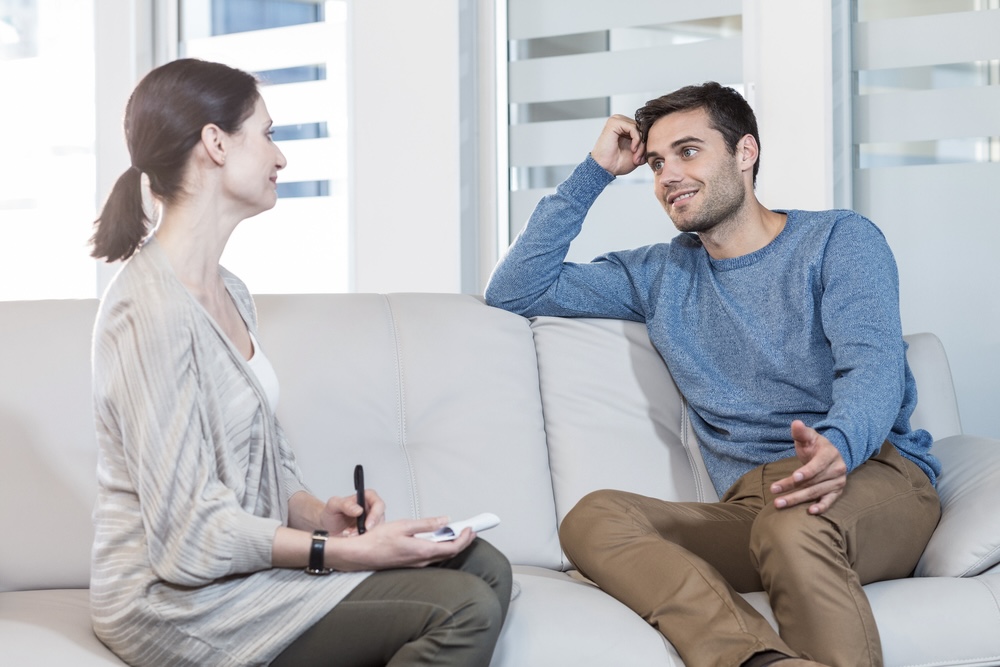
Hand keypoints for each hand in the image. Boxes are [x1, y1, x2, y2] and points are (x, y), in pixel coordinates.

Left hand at [319, 488, 385, 535]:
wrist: (326, 528)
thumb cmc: (331, 514)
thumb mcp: (333, 505)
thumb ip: (345, 505)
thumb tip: (359, 510)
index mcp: (366, 497)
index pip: (378, 504)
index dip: (376, 514)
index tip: (368, 525)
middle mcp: (371, 509)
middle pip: (380, 519)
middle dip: (370, 529)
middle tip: (357, 534)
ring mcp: (371, 522)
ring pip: (376, 530)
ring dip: (364, 535)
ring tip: (349, 535)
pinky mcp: (368, 533)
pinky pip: (370, 539)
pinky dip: (361, 541)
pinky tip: (351, 538)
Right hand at [325, 517, 475, 570]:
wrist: (360, 555)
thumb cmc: (376, 541)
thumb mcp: (404, 525)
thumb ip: (426, 524)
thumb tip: (444, 521)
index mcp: (422, 551)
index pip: (452, 548)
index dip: (464, 539)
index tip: (470, 529)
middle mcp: (421, 561)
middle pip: (449, 553)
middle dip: (463, 542)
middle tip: (470, 531)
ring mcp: (416, 564)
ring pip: (440, 556)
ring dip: (452, 545)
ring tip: (458, 533)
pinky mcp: (410, 563)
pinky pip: (431, 557)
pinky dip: (440, 548)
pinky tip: (439, 540)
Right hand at [591, 114, 645, 175]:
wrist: (605, 169)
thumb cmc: (617, 163)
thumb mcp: (638, 153)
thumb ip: (646, 144)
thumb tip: (657, 139)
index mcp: (625, 127)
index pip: (643, 130)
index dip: (646, 144)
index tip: (642, 159)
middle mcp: (621, 121)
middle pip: (642, 129)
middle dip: (643, 145)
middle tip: (639, 159)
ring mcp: (617, 120)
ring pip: (639, 128)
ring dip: (641, 144)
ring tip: (636, 156)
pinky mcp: (614, 122)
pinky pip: (634, 128)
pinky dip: (637, 140)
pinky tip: (632, 149)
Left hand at [770, 420, 847, 513]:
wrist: (831, 455)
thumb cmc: (815, 446)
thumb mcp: (808, 436)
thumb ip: (801, 431)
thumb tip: (796, 423)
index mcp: (830, 454)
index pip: (817, 465)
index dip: (806, 472)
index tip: (794, 477)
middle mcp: (837, 469)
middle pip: (812, 481)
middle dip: (792, 488)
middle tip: (774, 492)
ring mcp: (838, 482)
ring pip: (816, 492)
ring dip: (797, 499)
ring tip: (779, 503)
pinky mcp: (837, 492)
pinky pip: (830, 501)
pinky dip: (822, 507)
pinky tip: (810, 512)